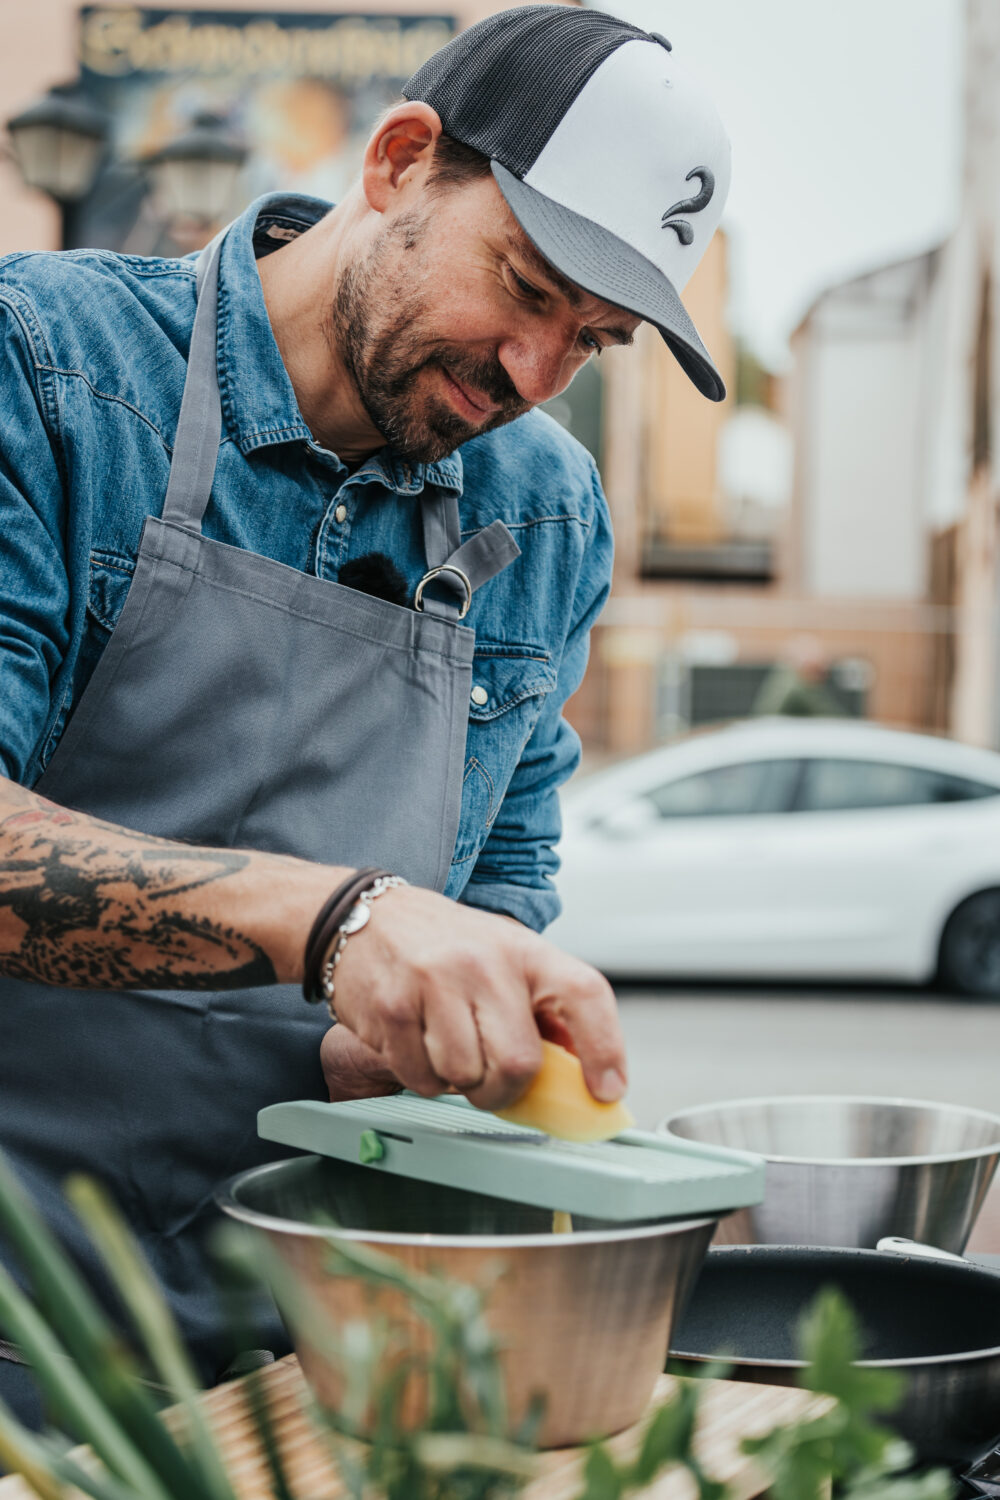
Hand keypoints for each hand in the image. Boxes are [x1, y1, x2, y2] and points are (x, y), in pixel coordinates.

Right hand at [325, 887, 624, 1111]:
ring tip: (447, 1048)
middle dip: (506, 1090)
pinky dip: (423, 1078)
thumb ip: (543, 1011)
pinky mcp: (393, 1006)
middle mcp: (484, 962)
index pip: (584, 994)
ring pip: (466, 1077)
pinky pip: (421, 1078)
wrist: (365, 916)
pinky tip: (417, 1042)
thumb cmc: (444, 944)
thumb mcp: (505, 960)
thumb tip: (582, 1074)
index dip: (605, 1048)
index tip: (607, 1091)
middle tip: (491, 1080)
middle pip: (519, 1062)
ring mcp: (436, 981)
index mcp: (525, 950)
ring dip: (459, 1083)